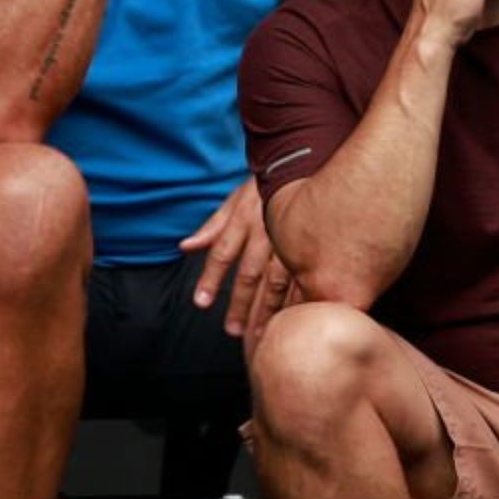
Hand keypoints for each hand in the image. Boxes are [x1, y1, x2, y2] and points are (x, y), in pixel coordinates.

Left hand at [177, 178, 294, 341]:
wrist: (304, 164)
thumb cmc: (263, 187)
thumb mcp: (234, 200)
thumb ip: (211, 228)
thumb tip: (185, 247)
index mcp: (243, 222)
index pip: (222, 254)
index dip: (210, 279)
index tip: (201, 303)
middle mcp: (265, 233)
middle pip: (250, 274)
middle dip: (240, 304)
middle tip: (232, 330)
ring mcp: (291, 240)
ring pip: (279, 281)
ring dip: (269, 310)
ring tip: (261, 334)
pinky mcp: (314, 245)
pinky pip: (307, 276)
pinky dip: (300, 300)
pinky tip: (296, 319)